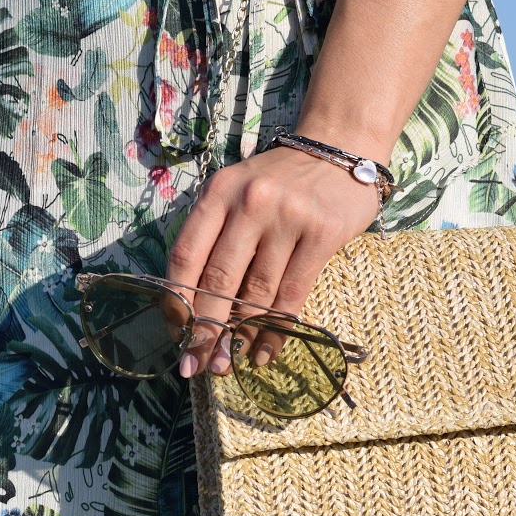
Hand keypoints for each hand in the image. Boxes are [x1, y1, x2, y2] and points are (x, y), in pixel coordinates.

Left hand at [164, 142, 385, 376]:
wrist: (339, 151)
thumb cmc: (281, 182)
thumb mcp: (238, 193)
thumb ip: (215, 236)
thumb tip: (195, 306)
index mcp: (218, 193)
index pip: (186, 255)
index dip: (177, 301)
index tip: (176, 335)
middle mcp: (250, 202)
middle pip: (218, 279)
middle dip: (205, 330)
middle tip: (197, 364)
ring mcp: (288, 218)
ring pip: (256, 292)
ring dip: (240, 336)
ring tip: (230, 363)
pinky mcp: (322, 235)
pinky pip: (292, 294)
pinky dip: (276, 330)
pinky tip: (265, 352)